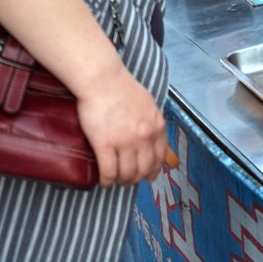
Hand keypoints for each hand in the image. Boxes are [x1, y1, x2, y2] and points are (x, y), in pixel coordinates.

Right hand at [76, 65, 167, 186]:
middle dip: (137, 178)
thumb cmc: (121, 87)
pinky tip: (104, 181)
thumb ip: (152, 120)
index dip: (155, 170)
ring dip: (122, 181)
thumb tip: (152, 131)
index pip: (160, 156)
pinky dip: (107, 180)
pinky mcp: (105, 144)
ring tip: (116, 181)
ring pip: (127, 173)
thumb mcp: (148, 103)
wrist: (102, 80)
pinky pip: (108, 171)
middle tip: (129, 181)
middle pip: (144, 168)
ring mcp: (125, 142)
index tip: (150, 177)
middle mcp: (145, 137)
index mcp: (157, 126)